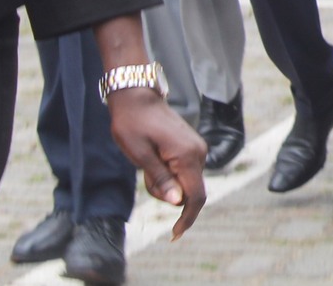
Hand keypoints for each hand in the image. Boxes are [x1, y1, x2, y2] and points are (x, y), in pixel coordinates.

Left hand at [107, 87, 206, 237]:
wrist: (137, 97)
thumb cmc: (133, 125)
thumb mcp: (140, 156)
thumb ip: (161, 179)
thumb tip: (178, 202)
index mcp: (187, 156)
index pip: (196, 196)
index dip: (187, 218)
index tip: (174, 235)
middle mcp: (198, 152)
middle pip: (189, 191)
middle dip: (167, 194)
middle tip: (145, 176)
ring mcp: (196, 148)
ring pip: (185, 182)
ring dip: (166, 183)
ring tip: (147, 164)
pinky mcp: (191, 146)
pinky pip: (183, 171)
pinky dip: (169, 174)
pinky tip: (154, 159)